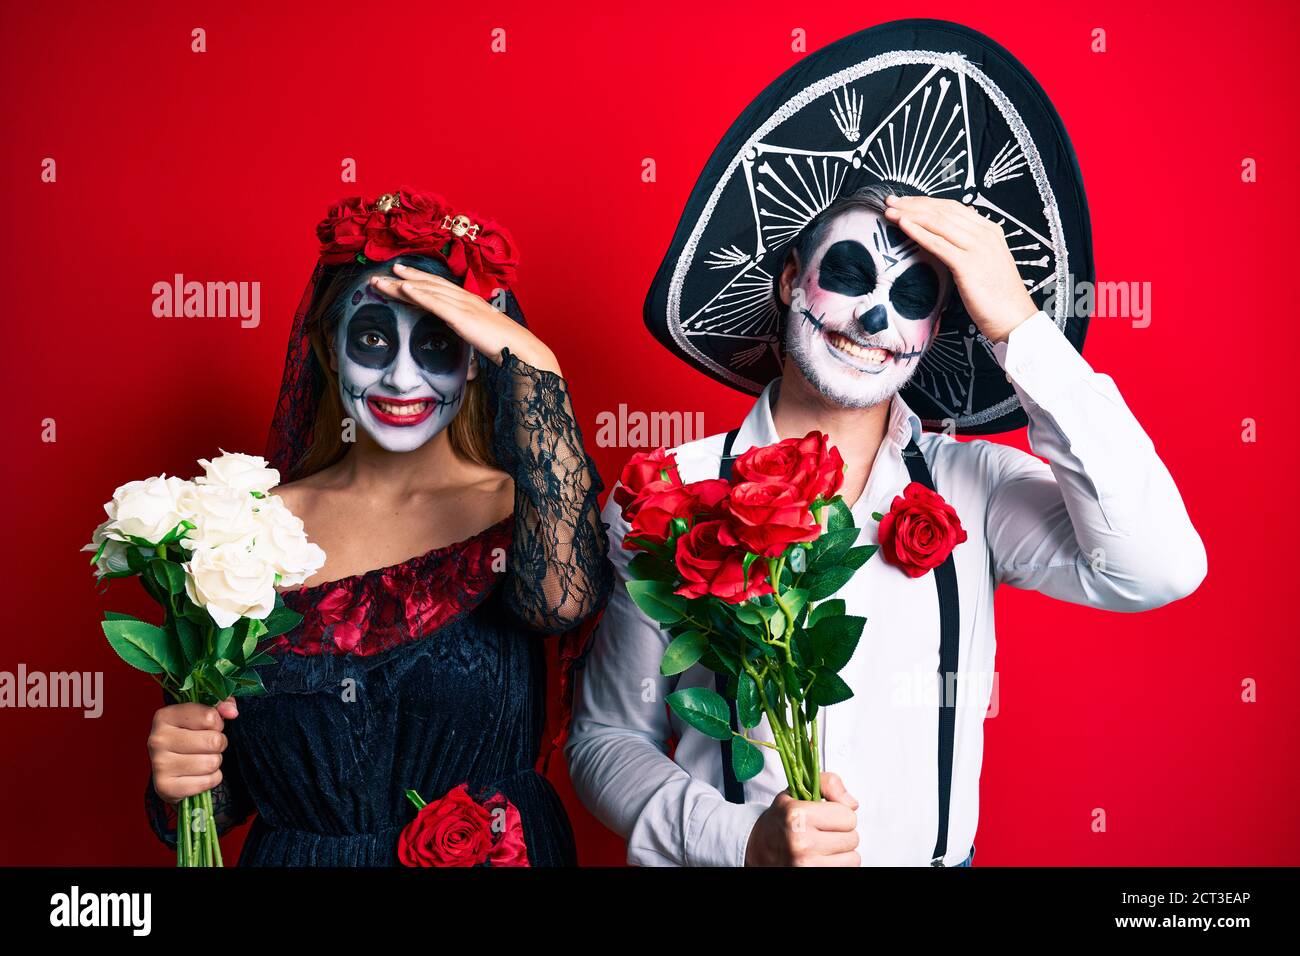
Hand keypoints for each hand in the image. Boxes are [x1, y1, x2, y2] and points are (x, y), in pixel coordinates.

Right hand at [148, 697, 237, 804]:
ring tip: (202, 759)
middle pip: (213, 741)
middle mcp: (157, 739)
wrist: (172, 770)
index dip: (218, 723)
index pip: (210, 717)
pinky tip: (198, 775)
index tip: (210, 727)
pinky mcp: (165, 787)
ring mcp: (159, 764)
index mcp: (165, 716)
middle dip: (218, 744)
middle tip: (208, 746)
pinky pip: (207, 781)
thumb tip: (231, 711)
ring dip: (214, 762)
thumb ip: (221, 705)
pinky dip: (210, 779)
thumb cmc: (191, 736)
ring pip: (211, 762)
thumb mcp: (203, 714)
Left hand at [370, 264, 561, 375]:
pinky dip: (418, 293)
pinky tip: (404, 288)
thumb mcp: (479, 332)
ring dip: (402, 284)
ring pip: (427, 290)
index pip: (437, 288)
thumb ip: (466, 326)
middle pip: (428, 284)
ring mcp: (463, 305)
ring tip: (382, 280)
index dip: (416, 280)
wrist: (521, 350)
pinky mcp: (462, 316)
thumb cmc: (503, 345)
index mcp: (468, 302)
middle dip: (402, 278)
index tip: (397, 277)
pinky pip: (436, 302)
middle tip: (379, 274)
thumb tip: (456, 327)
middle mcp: (464, 298)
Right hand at [745, 772, 860, 865]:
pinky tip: (822, 857)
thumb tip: (852, 804)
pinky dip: (838, 864)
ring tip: (822, 845)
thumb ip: (829, 784)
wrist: (758, 848)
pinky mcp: (811, 876)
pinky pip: (847, 870)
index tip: (826, 815)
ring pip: (853, 858)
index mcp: (797, 816)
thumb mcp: (798, 792)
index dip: (840, 813)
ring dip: (841, 851)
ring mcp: (806, 864)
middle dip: (841, 833)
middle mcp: (801, 842)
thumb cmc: (781, 820)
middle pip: (852, 837)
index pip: (848, 817)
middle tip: (822, 830)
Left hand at [883, 194, 1037, 343]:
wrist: (1014, 318)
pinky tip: (902, 225)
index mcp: (989, 230)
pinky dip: (918, 232)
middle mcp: (984, 234)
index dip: (925, 202)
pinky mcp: (968, 265)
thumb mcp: (984, 262)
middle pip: (942, 211)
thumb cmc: (996, 296)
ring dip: (910, 214)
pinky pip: (938, 244)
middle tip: (890, 200)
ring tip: (890, 211)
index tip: (904, 201)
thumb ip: (968, 246)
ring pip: (938, 223)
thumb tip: (945, 238)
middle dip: (913, 204)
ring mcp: (977, 247)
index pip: (952, 207)